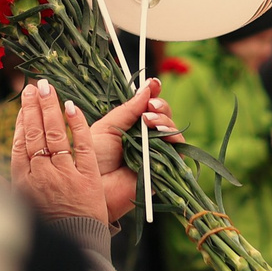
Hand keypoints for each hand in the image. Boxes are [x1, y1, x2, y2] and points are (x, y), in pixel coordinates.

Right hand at [10, 80, 107, 226]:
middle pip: (34, 133)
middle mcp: (41, 174)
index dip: (21, 121)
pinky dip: (76, 124)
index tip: (23, 103)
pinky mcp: (88, 176)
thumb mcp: (22, 212)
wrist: (78, 250)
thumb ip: (6, 191)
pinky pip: (81, 145)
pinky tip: (72, 106)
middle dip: (33, 107)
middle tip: (33, 85)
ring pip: (54, 134)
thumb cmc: (50, 231)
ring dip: (50, 108)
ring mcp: (64, 174)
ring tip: (47, 87)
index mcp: (23, 182)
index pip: (19, 143)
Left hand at [87, 77, 181, 221]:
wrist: (93, 187)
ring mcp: (155, 153)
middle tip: (150, 106)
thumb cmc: (93, 158)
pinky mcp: (164, 168)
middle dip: (160, 106)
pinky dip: (173, 137)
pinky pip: (178, 150)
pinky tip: (160, 131)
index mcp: (130, 127)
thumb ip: (128, 109)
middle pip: (163, 116)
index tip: (154, 82)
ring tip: (149, 120)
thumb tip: (147, 88)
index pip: (148, 107)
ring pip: (172, 130)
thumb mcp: (107, 127)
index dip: (153, 93)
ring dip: (165, 120)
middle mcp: (144, 139)